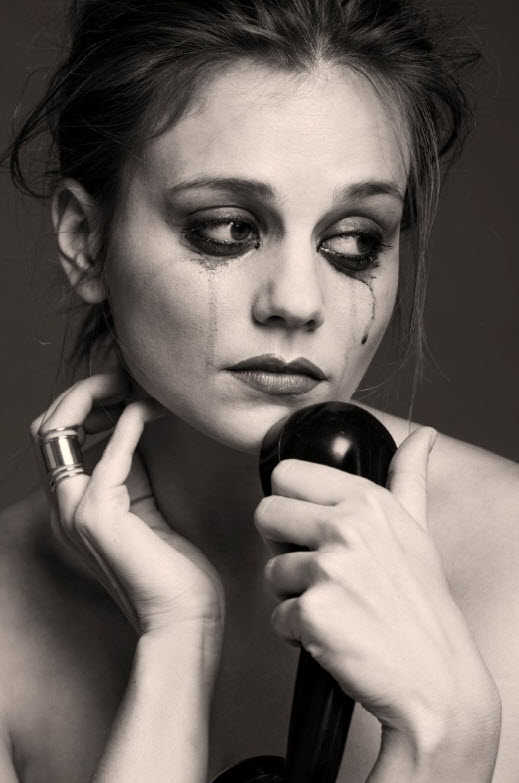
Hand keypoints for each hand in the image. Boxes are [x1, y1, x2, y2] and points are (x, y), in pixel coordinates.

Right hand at [31, 371, 224, 651]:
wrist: (182, 618)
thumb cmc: (171, 569)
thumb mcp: (145, 506)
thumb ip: (132, 469)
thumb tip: (135, 422)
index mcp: (73, 503)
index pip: (58, 435)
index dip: (87, 402)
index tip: (124, 386)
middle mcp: (64, 505)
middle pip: (48, 424)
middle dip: (85, 390)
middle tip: (127, 376)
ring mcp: (75, 510)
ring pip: (59, 428)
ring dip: (98, 395)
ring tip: (134, 384)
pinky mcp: (98, 514)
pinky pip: (110, 452)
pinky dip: (130, 422)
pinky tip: (154, 411)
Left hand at [254, 427, 499, 743]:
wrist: (435, 678)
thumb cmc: (422, 605)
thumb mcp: (417, 530)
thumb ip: (408, 477)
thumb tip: (421, 436)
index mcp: (366, 500)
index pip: (287, 474)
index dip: (292, 503)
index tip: (310, 526)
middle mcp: (347, 527)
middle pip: (265, 514)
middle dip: (283, 545)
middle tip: (320, 570)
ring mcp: (328, 570)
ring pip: (270, 571)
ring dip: (295, 595)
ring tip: (337, 606)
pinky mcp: (312, 614)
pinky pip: (277, 615)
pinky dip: (298, 632)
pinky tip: (333, 635)